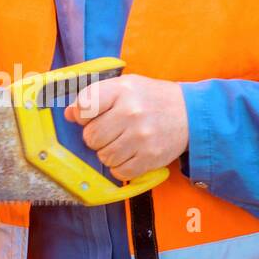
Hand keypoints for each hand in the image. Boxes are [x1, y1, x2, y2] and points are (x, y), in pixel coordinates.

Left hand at [62, 75, 187, 180]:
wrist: (189, 114)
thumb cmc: (151, 99)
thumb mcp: (124, 86)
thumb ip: (95, 96)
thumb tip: (69, 114)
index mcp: (122, 90)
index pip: (84, 107)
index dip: (81, 115)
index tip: (90, 116)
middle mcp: (131, 113)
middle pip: (91, 137)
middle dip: (96, 137)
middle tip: (110, 131)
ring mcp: (141, 137)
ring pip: (104, 157)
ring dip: (108, 153)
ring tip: (122, 142)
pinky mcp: (150, 158)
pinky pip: (119, 172)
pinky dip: (120, 167)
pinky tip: (129, 154)